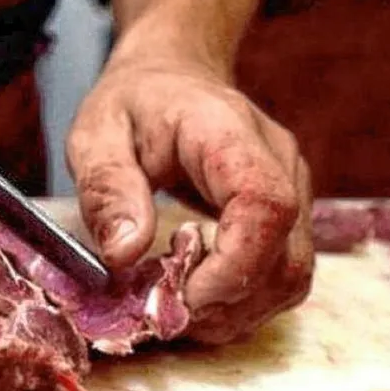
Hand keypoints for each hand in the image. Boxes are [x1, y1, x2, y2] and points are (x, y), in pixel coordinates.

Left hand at [66, 59, 313, 343]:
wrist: (172, 76)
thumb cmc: (133, 103)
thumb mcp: (96, 135)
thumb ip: (107, 188)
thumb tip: (124, 254)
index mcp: (229, 133)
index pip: (265, 206)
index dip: (230, 267)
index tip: (179, 298)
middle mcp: (279, 163)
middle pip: (286, 258)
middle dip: (225, 304)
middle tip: (163, 314)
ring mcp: (293, 191)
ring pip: (291, 277)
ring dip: (235, 311)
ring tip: (175, 308)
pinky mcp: (288, 217)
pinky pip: (282, 276)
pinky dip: (242, 302)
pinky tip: (197, 296)